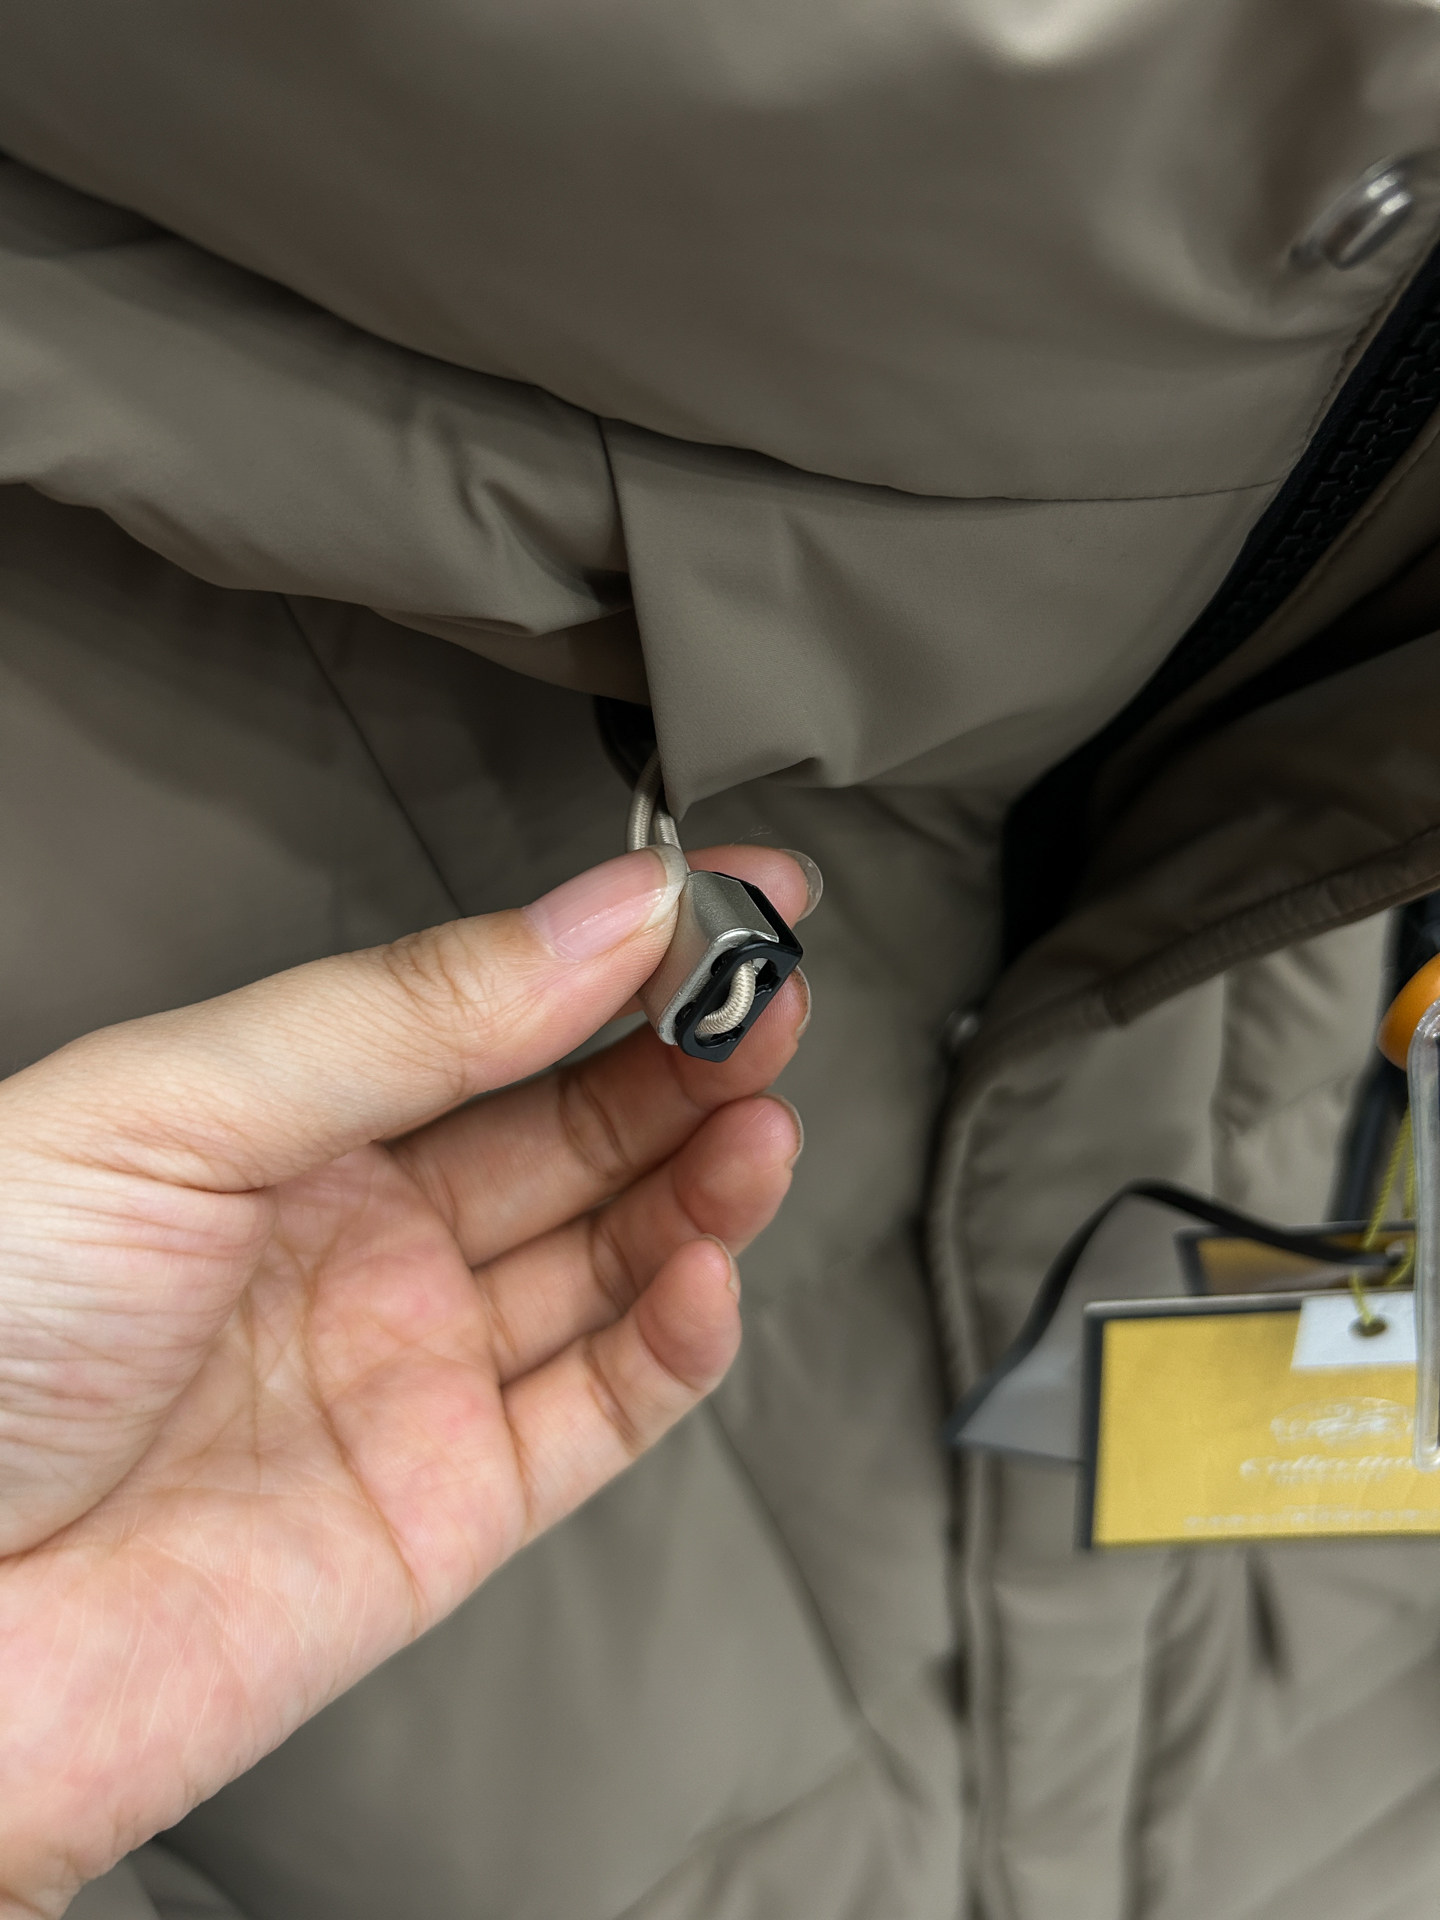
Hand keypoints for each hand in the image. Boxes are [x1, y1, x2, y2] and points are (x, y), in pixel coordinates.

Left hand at [0, 845, 811, 1916]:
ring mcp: (410, 1373)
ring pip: (610, 1260)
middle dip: (685, 1057)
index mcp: (282, 1128)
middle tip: (768, 998)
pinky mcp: (446, 1509)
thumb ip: (400, 1016)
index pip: (492, 1013)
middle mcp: (359, 1242)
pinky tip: (710, 1267)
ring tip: (762, 1119)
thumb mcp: (172, 1111)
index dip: (617, 952)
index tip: (724, 896)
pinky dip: (678, 1340)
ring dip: (703, 1184)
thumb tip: (591, 919)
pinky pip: (601, 1409)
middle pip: (572, 1129)